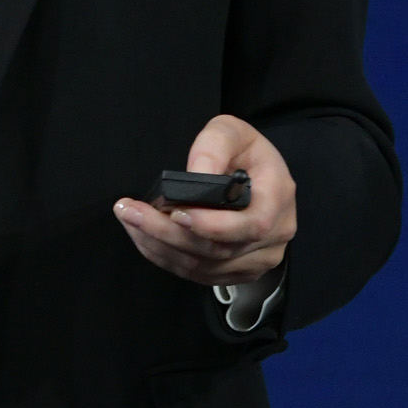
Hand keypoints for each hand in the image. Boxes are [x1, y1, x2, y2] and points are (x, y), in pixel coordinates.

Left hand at [114, 114, 296, 288]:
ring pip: (203, 267)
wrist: (257, 176)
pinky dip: (166, 257)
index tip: (174, 212)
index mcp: (278, 199)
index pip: (251, 225)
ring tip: (130, 221)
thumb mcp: (232, 132)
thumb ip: (213, 148)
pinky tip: (144, 237)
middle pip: (217, 250)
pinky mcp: (237, 271)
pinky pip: (199, 274)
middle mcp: (274, 236)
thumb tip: (196, 177)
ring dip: (159, 246)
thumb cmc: (244, 152)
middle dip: (167, 233)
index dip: (211, 225)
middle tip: (130, 212)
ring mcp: (257, 259)